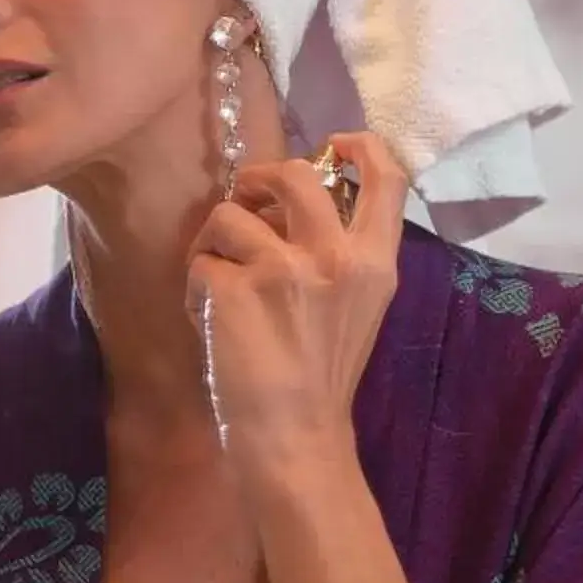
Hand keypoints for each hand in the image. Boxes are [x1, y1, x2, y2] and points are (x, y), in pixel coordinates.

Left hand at [185, 133, 405, 487]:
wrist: (295, 438)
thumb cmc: (319, 380)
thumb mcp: (356, 309)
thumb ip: (340, 255)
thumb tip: (295, 207)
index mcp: (374, 263)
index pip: (386, 178)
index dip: (357, 145)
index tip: (333, 145)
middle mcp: (336, 256)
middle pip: (294, 172)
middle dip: (257, 178)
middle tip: (243, 202)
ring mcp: (284, 269)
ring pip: (229, 213)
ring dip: (214, 242)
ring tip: (220, 282)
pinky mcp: (234, 289)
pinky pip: (200, 262)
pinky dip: (196, 287)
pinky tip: (210, 321)